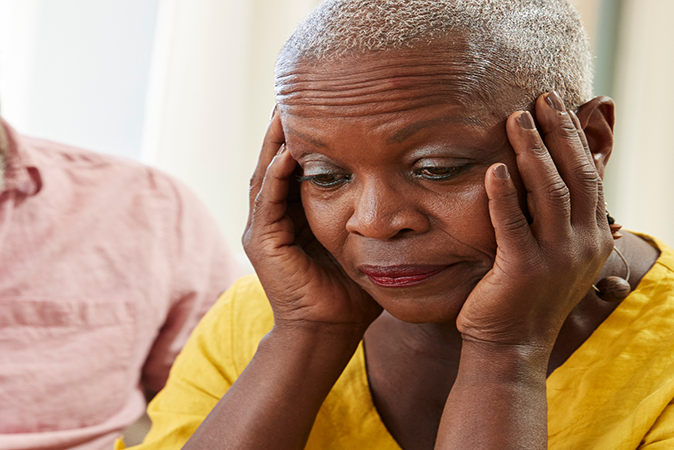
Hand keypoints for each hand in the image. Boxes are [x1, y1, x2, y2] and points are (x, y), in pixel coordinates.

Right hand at [244, 108, 382, 332]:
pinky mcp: (263, 243)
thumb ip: (372, 219)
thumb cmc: (350, 296)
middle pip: (275, 160)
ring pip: (267, 172)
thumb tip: (410, 192)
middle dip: (284, 128)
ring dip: (276, 142)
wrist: (327, 334)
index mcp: (293, 216)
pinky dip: (277, 174)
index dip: (304, 135)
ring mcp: (263, 229)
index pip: (295, 165)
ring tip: (286, 109)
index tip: (321, 103)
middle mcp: (272, 218)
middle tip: (295, 92)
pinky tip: (289, 152)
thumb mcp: (363, 245)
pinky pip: (268, 199)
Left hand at [456, 92, 613, 347]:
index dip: (573, 137)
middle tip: (540, 98)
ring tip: (515, 118)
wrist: (510, 348)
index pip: (588, 175)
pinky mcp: (524, 270)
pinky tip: (494, 167)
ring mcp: (557, 258)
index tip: (557, 105)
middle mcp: (583, 245)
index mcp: (594, 238)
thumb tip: (567, 166)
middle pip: (574, 174)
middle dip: (557, 132)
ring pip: (549, 191)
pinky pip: (513, 222)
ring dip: (532, 150)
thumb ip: (561, 215)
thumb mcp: (556, 253)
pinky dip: (504, 192)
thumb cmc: (525, 297)